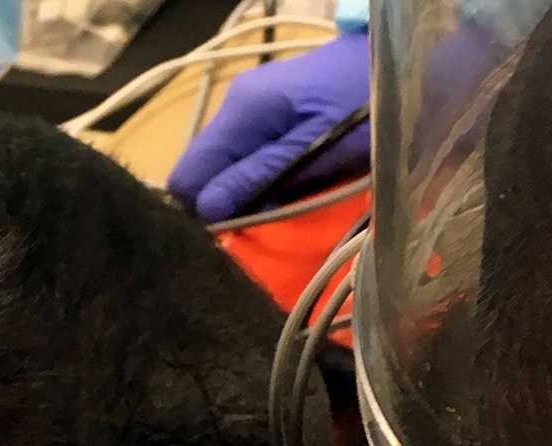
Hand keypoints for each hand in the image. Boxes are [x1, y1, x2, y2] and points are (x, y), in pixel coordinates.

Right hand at [168, 34, 370, 222]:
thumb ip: (257, 179)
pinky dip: (260, 174)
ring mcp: (250, 102)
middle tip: (266, 217)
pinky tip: (290, 179)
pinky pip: (245, 152)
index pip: (186, 176)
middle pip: (202, 170)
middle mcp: (235, 103)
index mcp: (240, 111)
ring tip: (284, 199)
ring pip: (223, 164)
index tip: (234, 231)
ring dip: (245, 190)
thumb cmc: (369, 109)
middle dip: (225, 201)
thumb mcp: (316, 152)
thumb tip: (205, 212)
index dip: (201, 210)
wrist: (412, 61)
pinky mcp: (269, 107)